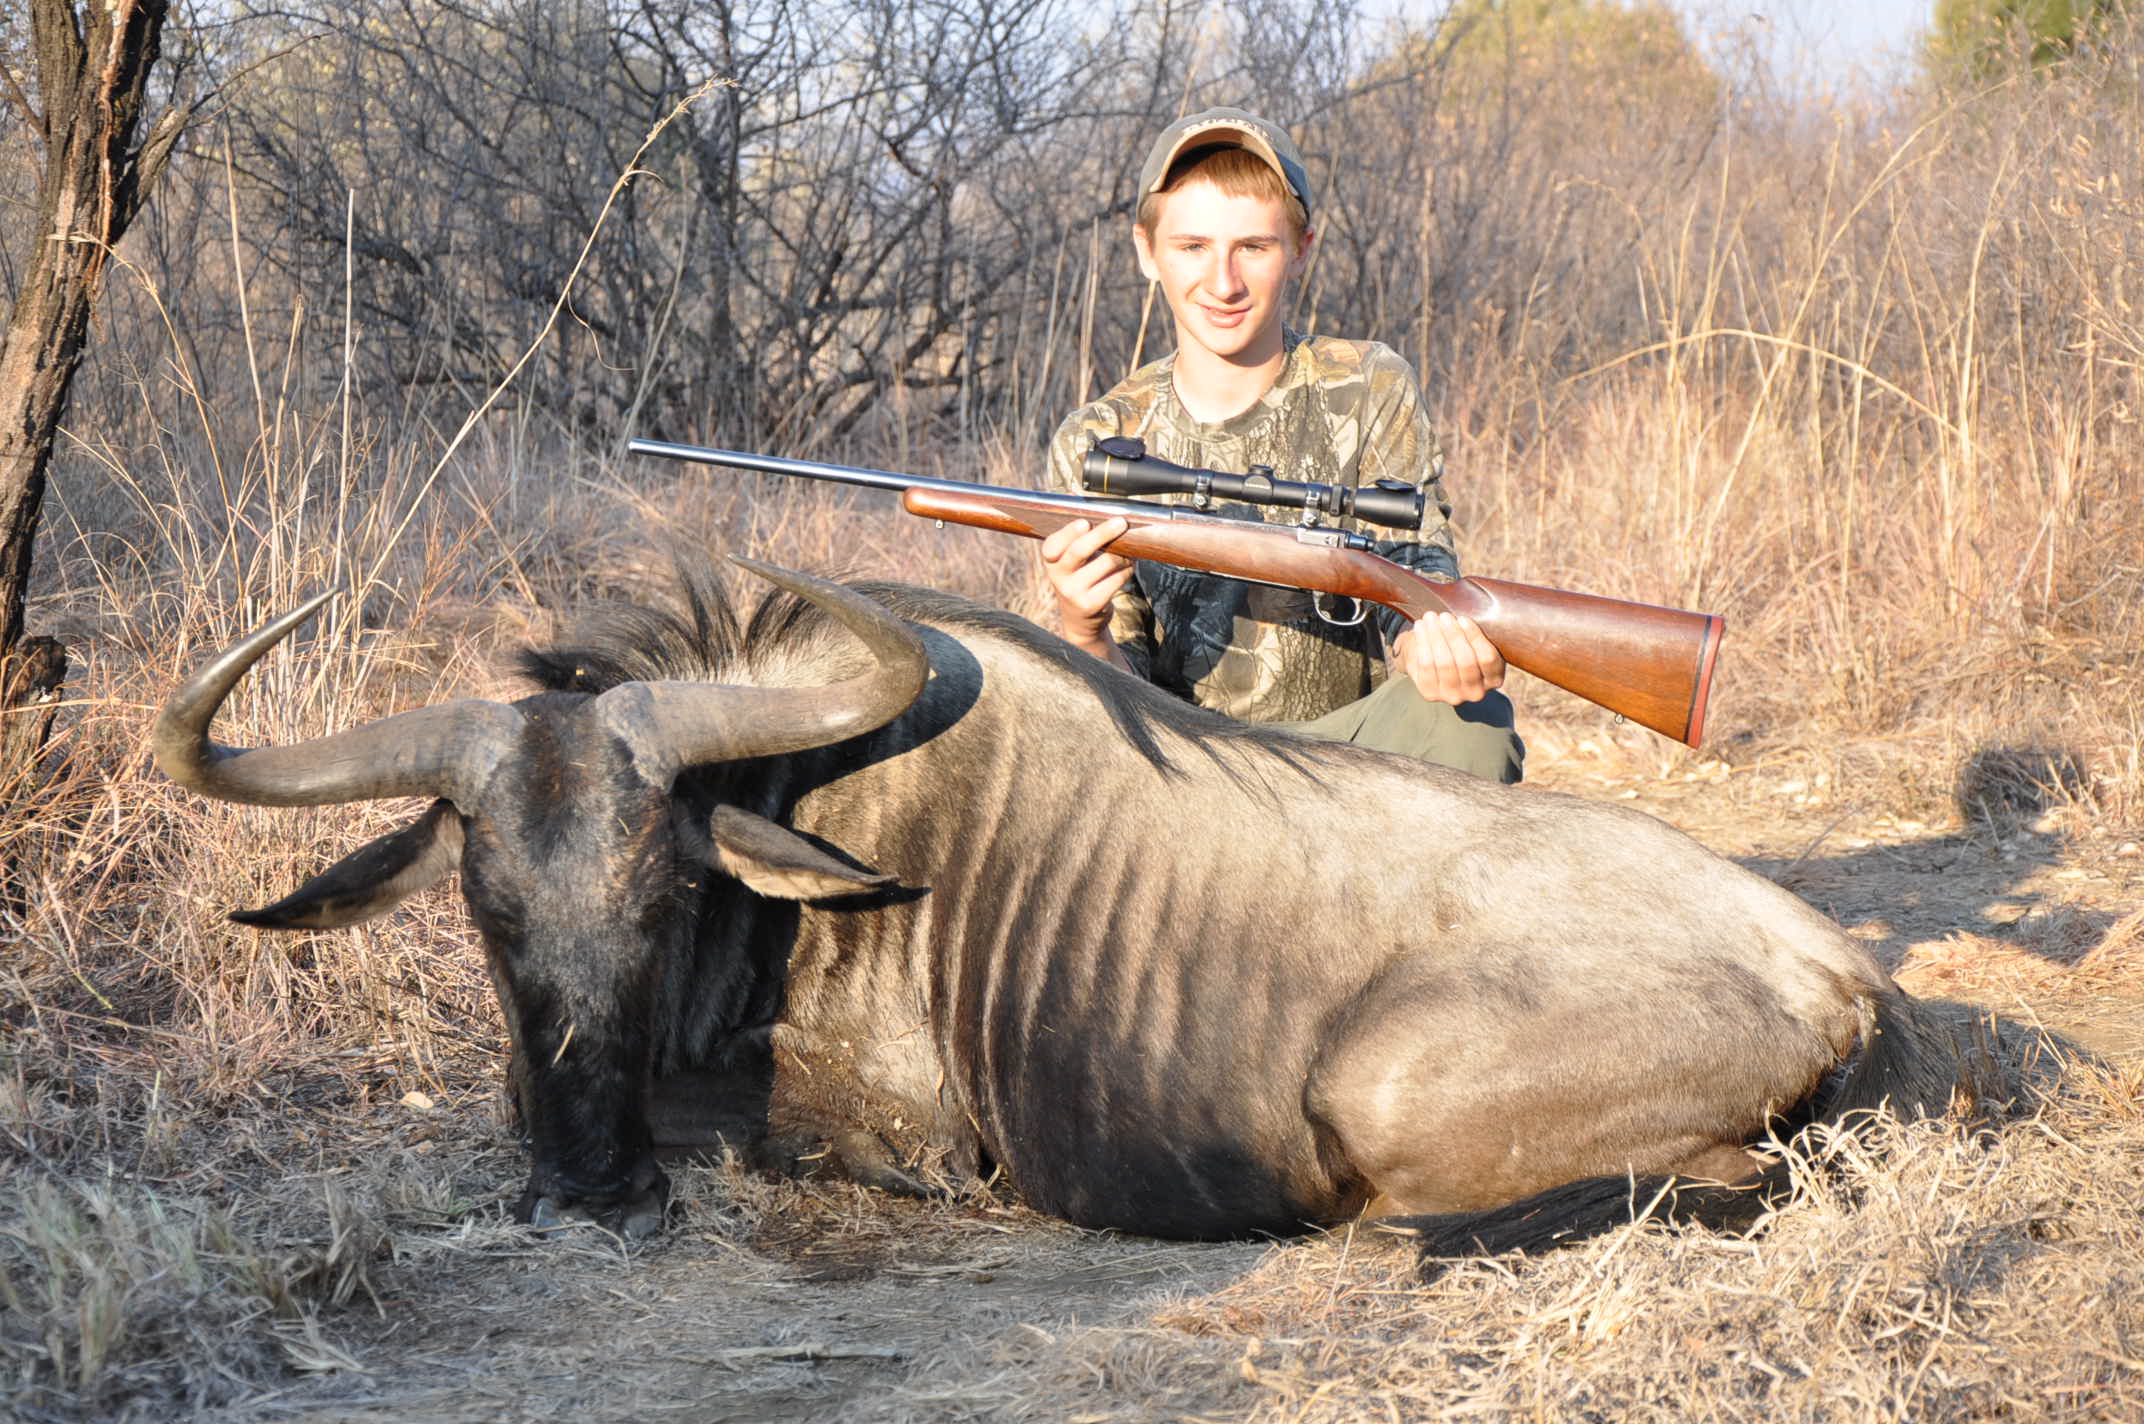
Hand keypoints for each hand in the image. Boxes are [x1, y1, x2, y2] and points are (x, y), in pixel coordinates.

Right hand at [1038, 517, 1133, 662]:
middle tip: (1121, 522)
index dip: (1069, 532)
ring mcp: (1073, 592)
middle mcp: (1058, 576)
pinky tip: (1128, 567)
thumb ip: (1081, 540)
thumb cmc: (1080, 577)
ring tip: (1129, 552)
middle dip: (1102, 533)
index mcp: (1051, 560)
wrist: (1079, 617)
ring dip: (1123, 554)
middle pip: (1079, 550)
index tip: (1085, 523)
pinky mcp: (1091, 604)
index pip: (1053, 544)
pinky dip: (1127, 570)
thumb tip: (1110, 521)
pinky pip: (1116, 579)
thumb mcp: (1071, 560)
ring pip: (1106, 563)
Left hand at [1393, 613, 1504, 705]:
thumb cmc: (1458, 644)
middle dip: (1453, 635)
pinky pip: (1426, 666)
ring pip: (1444, 663)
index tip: (1462, 618)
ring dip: (1436, 636)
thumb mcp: (1473, 639)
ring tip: (1430, 617)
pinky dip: (1423, 643)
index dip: (1474, 637)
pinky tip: (1420, 627)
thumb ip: (1476, 631)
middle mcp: (1477, 692)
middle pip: (1465, 661)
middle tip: (1443, 616)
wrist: (1431, 659)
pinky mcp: (1431, 694)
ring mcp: (1453, 696)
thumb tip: (1466, 615)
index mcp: (1494, 678)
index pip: (1488, 658)